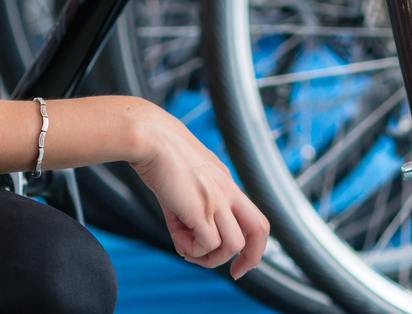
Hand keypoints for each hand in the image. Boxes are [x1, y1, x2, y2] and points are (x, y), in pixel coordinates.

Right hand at [130, 103, 269, 277]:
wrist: (151, 139)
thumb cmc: (162, 156)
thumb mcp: (184, 185)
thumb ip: (191, 214)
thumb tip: (188, 246)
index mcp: (227, 185)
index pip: (255, 217)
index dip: (253, 244)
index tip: (239, 261)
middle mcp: (228, 192)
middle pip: (260, 230)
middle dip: (252, 258)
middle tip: (237, 273)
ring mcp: (217, 200)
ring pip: (233, 244)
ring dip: (210, 256)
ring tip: (187, 247)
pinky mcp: (201, 208)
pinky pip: (208, 244)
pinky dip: (193, 249)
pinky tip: (177, 236)